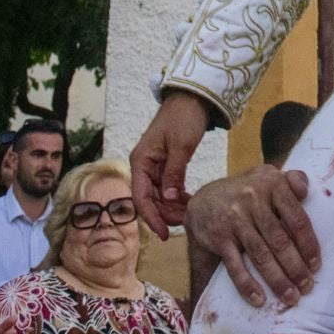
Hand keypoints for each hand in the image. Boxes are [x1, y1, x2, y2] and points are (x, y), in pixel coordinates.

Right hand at [130, 90, 212, 237]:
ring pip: (159, 196)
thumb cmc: (184, 118)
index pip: (141, 198)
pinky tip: (189, 203)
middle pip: (149, 200)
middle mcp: (143, 166)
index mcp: (140, 161)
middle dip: (165, 215)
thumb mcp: (181, 146)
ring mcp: (154, 167)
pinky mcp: (165, 166)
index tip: (165, 234)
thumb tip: (170, 200)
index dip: (151, 218)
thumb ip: (174, 173)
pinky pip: (167, 188)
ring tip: (190, 214)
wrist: (193, 99)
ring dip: (172, 208)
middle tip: (186, 223)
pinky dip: (177, 198)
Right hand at [187, 164, 320, 307]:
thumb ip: (292, 179)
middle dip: (295, 267)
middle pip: (279, 240)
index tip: (316, 265)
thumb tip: (306, 191)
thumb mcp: (268, 177)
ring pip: (260, 255)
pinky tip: (259, 299)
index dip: (308, 244)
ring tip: (290, 297)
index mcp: (272, 184)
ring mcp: (234, 219)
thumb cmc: (248, 192)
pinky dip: (247, 284)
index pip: (296, 218)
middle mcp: (253, 200)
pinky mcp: (218, 237)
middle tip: (307, 287)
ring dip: (277, 280)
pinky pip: (235, 265)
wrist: (205, 200)